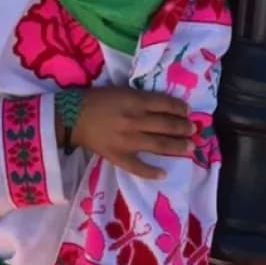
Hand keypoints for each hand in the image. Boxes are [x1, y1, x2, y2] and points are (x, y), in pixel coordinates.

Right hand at [69, 87, 193, 179]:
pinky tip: (164, 173)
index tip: (188, 112)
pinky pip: (138, 167)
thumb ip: (141, 98)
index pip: (164, 105)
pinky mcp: (118, 156)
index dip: (180, 109)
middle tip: (194, 130)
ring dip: (177, 146)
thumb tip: (163, 106)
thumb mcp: (121, 91)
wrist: (72, 117)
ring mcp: (127, 141)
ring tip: (189, 147)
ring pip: (158, 144)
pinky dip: (152, 171)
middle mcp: (135, 121)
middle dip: (183, 128)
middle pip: (166, 125)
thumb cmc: (96, 100)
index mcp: (134, 102)